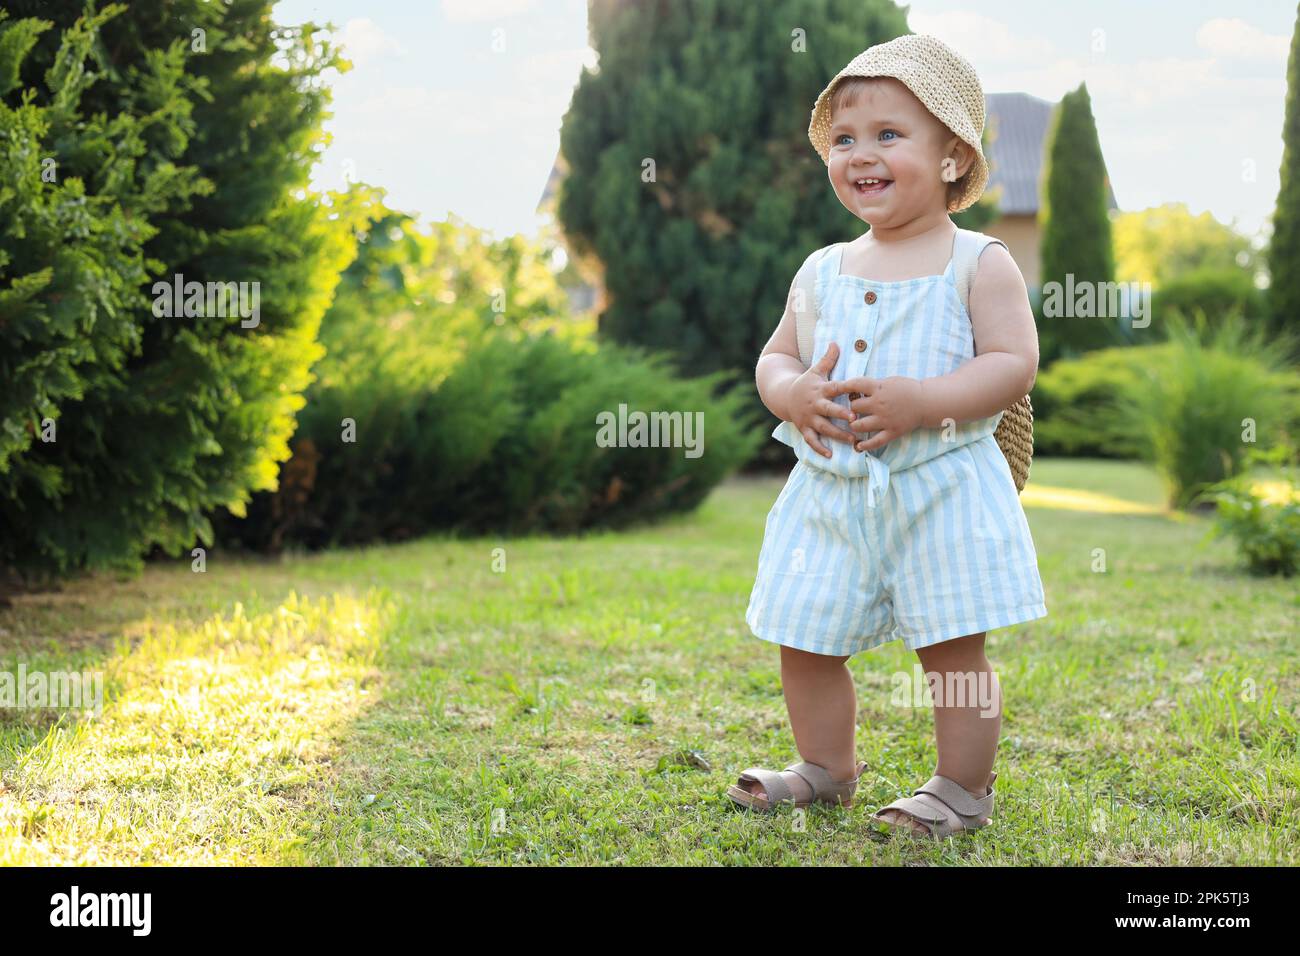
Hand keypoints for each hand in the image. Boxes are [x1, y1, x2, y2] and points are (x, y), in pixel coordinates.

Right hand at [782, 342, 857, 458]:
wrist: (784, 396)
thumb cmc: (806, 383)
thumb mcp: (815, 371)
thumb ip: (828, 359)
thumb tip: (836, 342)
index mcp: (820, 390)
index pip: (834, 388)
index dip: (844, 390)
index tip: (856, 393)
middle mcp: (814, 405)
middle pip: (829, 410)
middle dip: (840, 415)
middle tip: (854, 419)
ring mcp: (809, 418)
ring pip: (824, 428)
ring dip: (837, 434)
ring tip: (852, 440)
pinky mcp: (804, 428)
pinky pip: (812, 440)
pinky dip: (819, 448)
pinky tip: (830, 455)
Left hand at [823, 375, 924, 451]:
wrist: (926, 402)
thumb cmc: (907, 388)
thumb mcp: (889, 381)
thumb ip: (873, 385)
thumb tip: (855, 388)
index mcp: (879, 388)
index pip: (855, 384)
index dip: (842, 386)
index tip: (834, 388)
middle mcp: (879, 404)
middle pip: (854, 407)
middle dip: (850, 408)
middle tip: (851, 410)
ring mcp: (885, 419)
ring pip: (859, 425)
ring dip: (853, 425)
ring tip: (854, 424)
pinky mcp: (892, 432)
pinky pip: (875, 441)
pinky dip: (865, 445)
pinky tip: (858, 445)